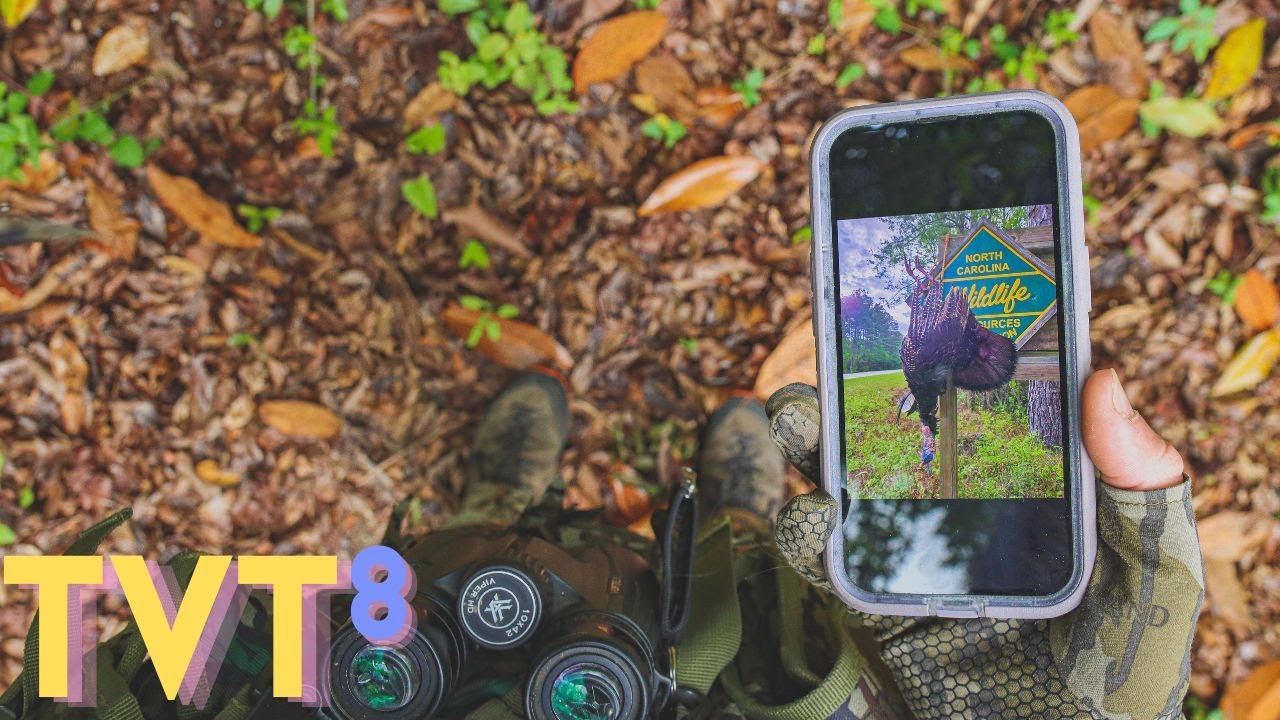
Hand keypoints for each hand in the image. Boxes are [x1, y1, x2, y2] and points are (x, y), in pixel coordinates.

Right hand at [766, 370, 1202, 718]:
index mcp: (1035, 495)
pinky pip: (815, 551)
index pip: (995, 405)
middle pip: (898, 427)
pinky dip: (798, 521)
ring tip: (800, 412)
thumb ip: (1140, 496)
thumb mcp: (1149, 593)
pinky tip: (813, 515)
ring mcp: (907, 554)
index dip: (963, 347)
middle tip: (841, 348)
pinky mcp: (862, 601)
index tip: (935, 290)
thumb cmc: (1110, 694)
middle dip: (859, 381)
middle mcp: (963, 511)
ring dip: (808, 433)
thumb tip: (1106, 377)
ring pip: (841, 473)